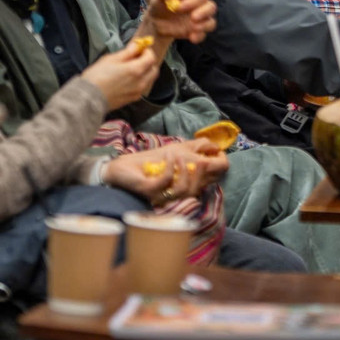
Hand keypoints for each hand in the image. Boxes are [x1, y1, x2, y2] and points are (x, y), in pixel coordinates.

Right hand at [81, 45, 161, 110]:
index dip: (147, 51)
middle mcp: (140, 82)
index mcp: (136, 70)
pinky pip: (142, 87)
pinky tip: (128, 78)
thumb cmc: (96, 77)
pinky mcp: (132, 99)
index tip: (140, 48)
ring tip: (131, 67)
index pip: (151, 57)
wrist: (88, 97)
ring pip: (149, 79)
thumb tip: (136, 46)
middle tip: (137, 57)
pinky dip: (140, 81)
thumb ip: (127, 52)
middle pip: (154, 69)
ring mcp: (137, 92)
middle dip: (148, 62)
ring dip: (145, 72)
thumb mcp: (110, 59)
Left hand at [103, 140, 226, 204]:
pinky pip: (165, 183)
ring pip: (187, 189)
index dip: (220, 166)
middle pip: (203, 186)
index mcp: (186, 182)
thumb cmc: (148, 161)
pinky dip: (169, 167)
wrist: (119, 168)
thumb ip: (197, 149)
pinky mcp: (149, 191)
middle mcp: (177, 191)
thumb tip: (217, 146)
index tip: (219, 154)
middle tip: (205, 155)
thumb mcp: (177, 150)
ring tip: (180, 155)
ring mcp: (163, 193)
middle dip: (208, 169)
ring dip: (187, 169)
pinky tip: (169, 156)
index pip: (212, 179)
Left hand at [143, 0, 217, 43]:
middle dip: (204, 12)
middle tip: (193, 17)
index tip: (178, 7)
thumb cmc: (160, 5)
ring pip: (211, 22)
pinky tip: (191, 37)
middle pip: (211, 7)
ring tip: (194, 28)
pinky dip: (199, 36)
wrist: (157, 22)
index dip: (192, 1)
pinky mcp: (197, 31)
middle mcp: (200, 6)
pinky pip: (203, 34)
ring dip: (205, 25)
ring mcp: (200, 20)